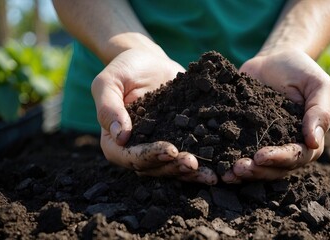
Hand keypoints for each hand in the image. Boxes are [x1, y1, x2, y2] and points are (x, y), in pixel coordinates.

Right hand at [91, 48, 216, 184]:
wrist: (149, 61)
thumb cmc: (124, 68)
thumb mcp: (108, 81)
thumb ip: (109, 107)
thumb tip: (120, 136)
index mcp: (115, 141)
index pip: (129, 156)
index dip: (149, 157)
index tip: (170, 150)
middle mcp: (137, 149)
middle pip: (154, 168)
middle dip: (174, 168)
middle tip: (194, 164)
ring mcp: (159, 146)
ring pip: (173, 166)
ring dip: (191, 172)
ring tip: (210, 173)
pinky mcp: (179, 138)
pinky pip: (190, 152)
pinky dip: (204, 160)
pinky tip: (221, 162)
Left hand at [222, 48, 329, 182]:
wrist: (273, 59)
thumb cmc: (300, 70)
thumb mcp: (317, 85)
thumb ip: (319, 112)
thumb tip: (314, 142)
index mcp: (307, 139)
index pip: (296, 156)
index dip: (279, 159)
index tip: (261, 156)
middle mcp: (285, 146)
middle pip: (274, 169)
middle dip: (257, 171)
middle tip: (238, 168)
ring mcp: (263, 143)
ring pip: (256, 167)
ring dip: (242, 173)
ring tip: (227, 173)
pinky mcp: (244, 137)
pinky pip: (236, 152)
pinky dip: (227, 160)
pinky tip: (215, 164)